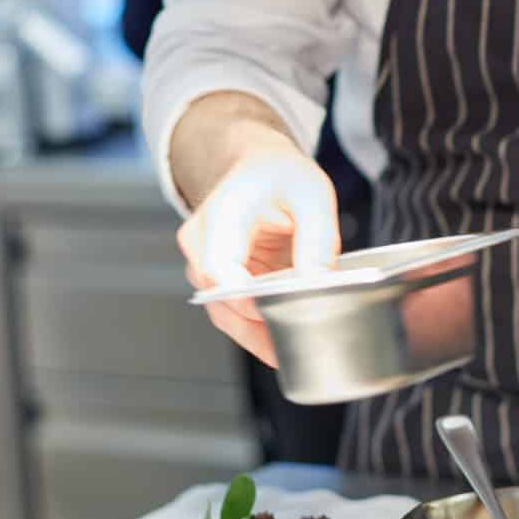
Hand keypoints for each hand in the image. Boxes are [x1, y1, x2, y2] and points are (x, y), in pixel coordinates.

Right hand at [176, 151, 340, 366]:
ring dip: (258, 334)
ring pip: (226, 315)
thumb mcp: (312, 196)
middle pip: (220, 300)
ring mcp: (205, 267)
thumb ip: (317, 240)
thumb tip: (318, 285)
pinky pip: (235, 315)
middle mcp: (200, 244)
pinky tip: (285, 342)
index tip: (275, 315)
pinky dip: (259, 329)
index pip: (218, 268)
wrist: (261, 170)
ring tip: (296, 348)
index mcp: (220, 215)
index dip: (246, 298)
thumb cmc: (282, 177)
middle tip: (298, 342)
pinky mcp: (220, 284)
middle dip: (259, 325)